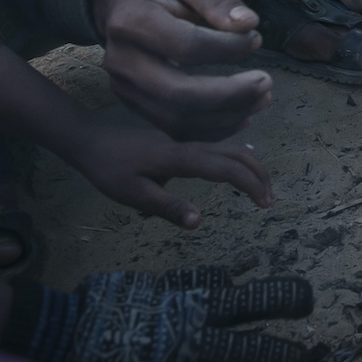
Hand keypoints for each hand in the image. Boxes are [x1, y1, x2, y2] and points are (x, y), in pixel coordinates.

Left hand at [57, 115, 272, 226]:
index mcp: (180, 158)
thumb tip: (199, 222)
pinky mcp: (181, 142)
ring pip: (228, 146)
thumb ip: (167, 207)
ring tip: (261, 186)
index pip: (225, 168)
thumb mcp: (133, 195)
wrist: (91, 140)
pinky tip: (244, 156)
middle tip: (269, 200)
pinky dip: (238, 154)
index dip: (249, 184)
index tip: (264, 204)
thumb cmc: (109, 170)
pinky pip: (218, 144)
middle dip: (258, 174)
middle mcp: (189, 145)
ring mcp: (186, 141)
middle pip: (235, 153)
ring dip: (249, 164)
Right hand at [92, 0, 271, 141]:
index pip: (186, 45)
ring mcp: (125, 87)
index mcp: (132, 21)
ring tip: (262, 99)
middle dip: (230, 95)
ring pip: (177, 120)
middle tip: (267, 83)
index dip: (227, 48)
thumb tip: (248, 25)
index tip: (256, 38)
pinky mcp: (134, 104)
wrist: (120, 3)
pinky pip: (175, 128)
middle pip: (177, 94)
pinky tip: (241, 115)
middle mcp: (122, 60)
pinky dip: (212, 129)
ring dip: (226, 117)